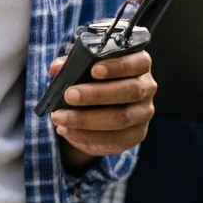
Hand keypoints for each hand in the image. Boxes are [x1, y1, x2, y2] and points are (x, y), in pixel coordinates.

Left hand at [50, 47, 155, 167]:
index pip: (138, 62)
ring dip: (86, 119)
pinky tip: (67, 131)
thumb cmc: (93, 80)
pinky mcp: (136, 134)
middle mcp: (147, 88)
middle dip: (97, 94)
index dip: (118, 66)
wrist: (100, 108)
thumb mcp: (83, 67)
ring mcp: (143, 113)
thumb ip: (71, 64)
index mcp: (139, 66)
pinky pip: (114, 139)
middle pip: (130, 91)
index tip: (94, 70)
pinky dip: (86, 136)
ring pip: (121, 118)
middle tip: (69, 95)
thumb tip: (56, 68)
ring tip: (60, 118)